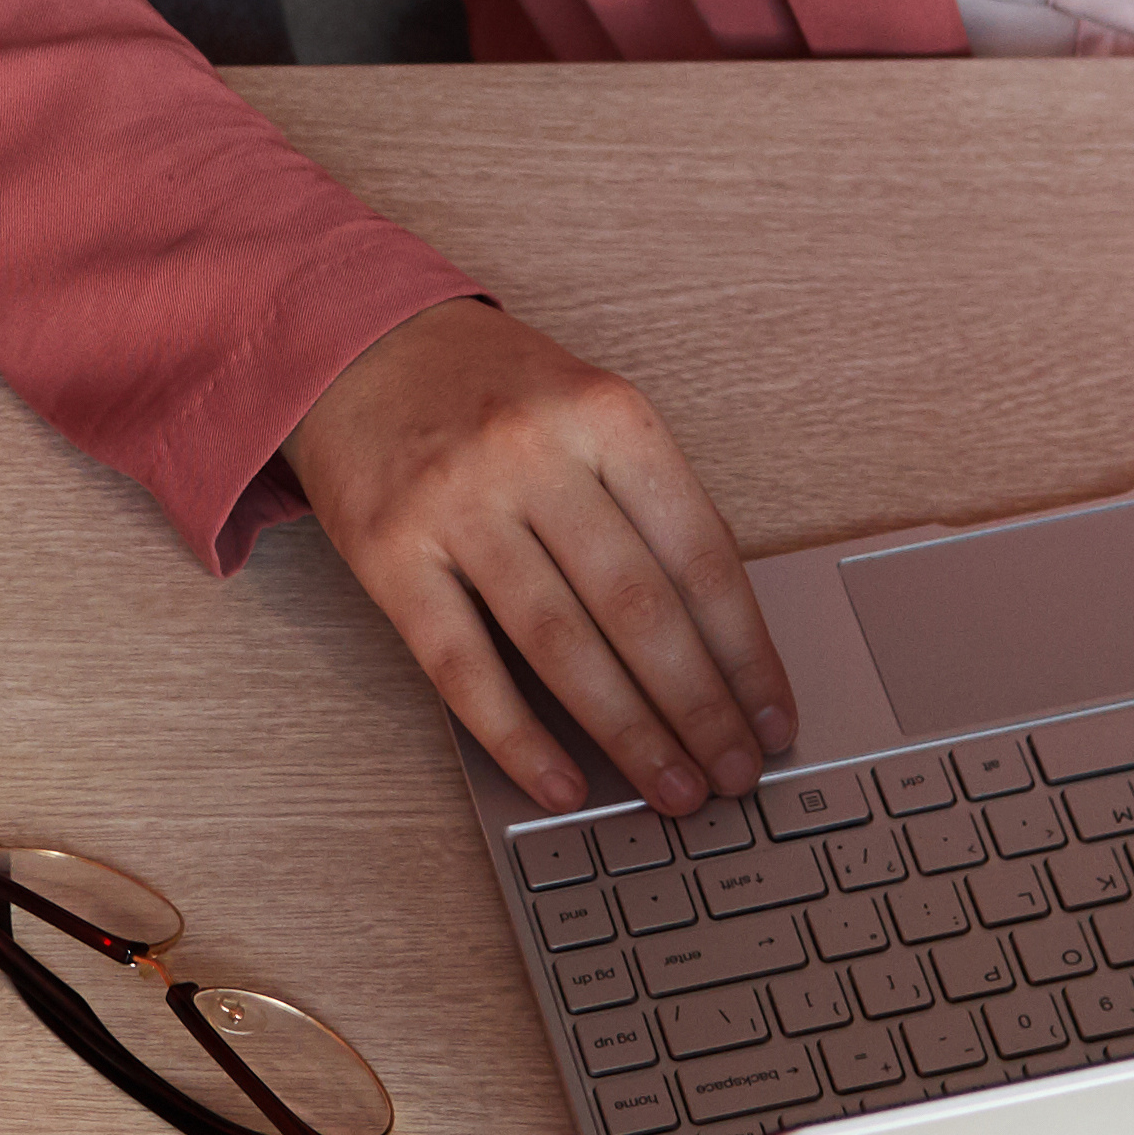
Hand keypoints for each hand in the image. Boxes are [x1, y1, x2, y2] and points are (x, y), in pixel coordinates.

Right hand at [282, 299, 796, 817]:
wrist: (358, 344)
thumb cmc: (492, 390)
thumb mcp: (589, 408)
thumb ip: (647, 503)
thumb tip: (720, 640)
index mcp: (606, 413)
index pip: (700, 553)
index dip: (746, 649)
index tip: (774, 715)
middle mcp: (534, 452)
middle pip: (638, 605)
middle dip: (700, 706)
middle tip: (736, 775)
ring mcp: (458, 503)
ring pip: (559, 643)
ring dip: (628, 732)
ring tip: (673, 791)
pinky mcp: (390, 553)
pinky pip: (462, 666)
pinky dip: (519, 738)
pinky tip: (564, 783)